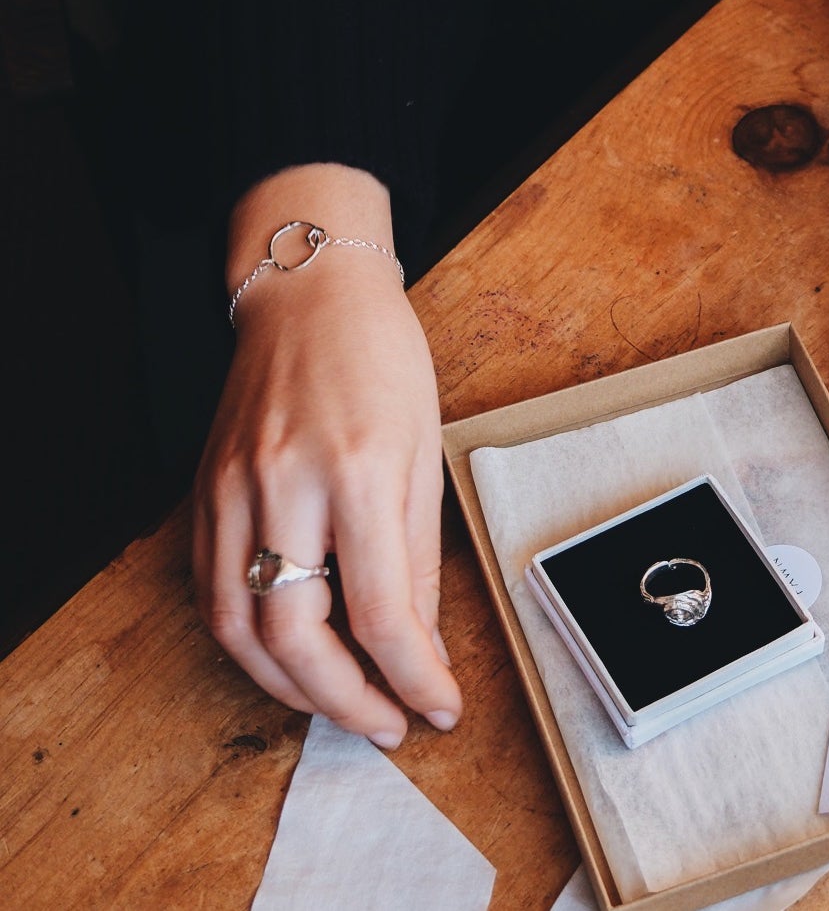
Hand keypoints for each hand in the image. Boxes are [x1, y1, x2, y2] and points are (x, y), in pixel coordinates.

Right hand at [193, 166, 460, 747]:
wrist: (308, 292)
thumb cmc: (380, 358)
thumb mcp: (425, 449)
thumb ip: (418, 555)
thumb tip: (420, 643)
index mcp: (356, 469)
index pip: (381, 610)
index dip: (413, 677)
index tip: (438, 708)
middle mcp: (283, 484)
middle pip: (293, 637)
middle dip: (344, 702)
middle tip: (386, 723)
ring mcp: (231, 489)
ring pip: (236, 628)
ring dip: (288, 686)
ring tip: (340, 701)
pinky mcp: (204, 492)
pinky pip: (212, 590)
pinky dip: (248, 639)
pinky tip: (289, 652)